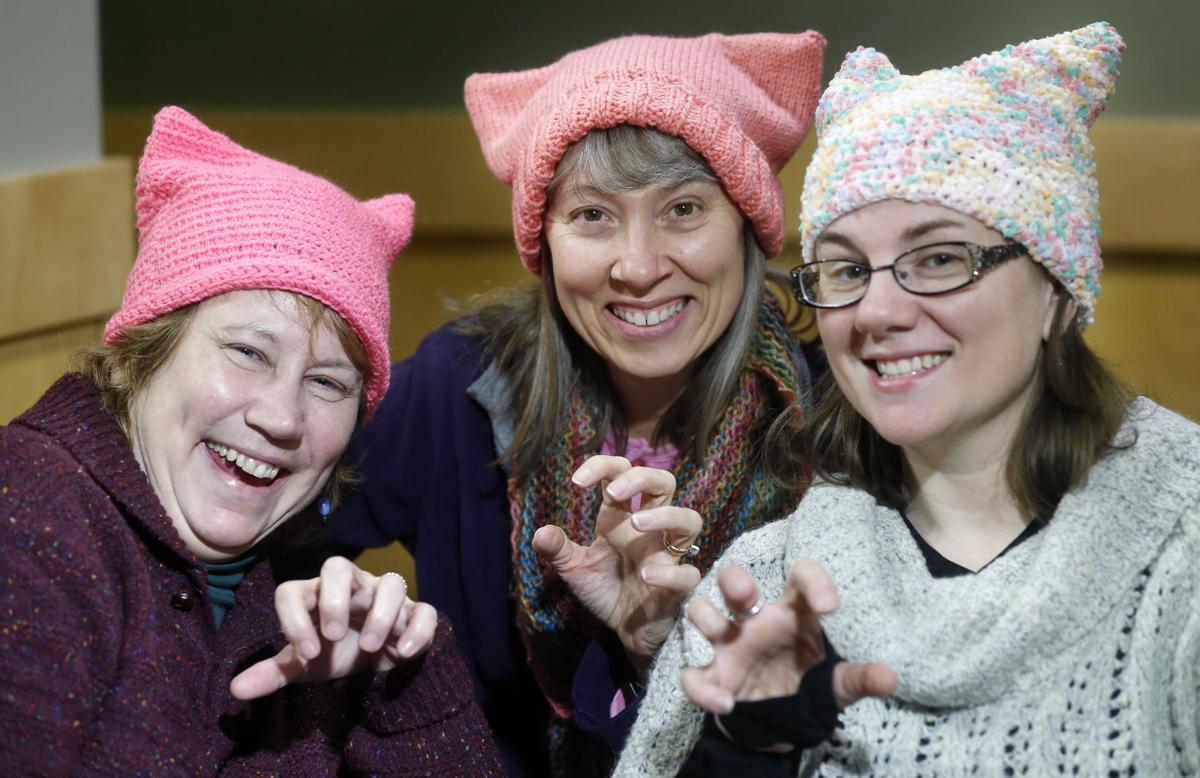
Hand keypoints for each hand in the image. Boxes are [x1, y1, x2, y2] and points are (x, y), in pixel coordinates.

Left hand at [229, 556, 436, 699]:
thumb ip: (275, 672)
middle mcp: (352, 588)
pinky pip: (423, 610)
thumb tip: (235, 689)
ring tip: (370, 647)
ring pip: (389, 582)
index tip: (306, 652)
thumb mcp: (307, 665)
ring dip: (380, 613)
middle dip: (336, 598)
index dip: (294, 619)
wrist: (378, 664)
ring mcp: (385, 597)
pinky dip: (417, 628)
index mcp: (317, 596)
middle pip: (338, 566)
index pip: (293, 591)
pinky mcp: (415, 614)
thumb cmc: (336, 654)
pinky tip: (404, 652)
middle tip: (334, 635)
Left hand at [532, 455, 702, 669]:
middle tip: (612, 493)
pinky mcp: (678, 587)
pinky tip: (647, 575)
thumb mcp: (575, 570)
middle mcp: (650, 530)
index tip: (577, 481)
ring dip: (665, 515)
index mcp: (622, 518)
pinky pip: (688, 574)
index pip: (622, 474)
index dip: (603, 466)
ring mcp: (667, 556)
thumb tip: (540, 533)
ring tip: (636, 523)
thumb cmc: (607, 591)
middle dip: (640, 477)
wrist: (627, 633)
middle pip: (664, 482)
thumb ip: (558, 551)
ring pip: (689, 519)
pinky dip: (670, 573)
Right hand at [681, 561, 895, 713]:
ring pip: (702, 612)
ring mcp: (730, 645)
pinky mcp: (714, 676)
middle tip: (747, 596)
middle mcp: (756, 622)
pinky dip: (703, 689)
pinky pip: (694, 676)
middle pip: (736, 581)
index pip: (800, 580)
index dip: (813, 581)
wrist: (779, 721)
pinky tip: (725, 704)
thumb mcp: (836, 684)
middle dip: (735, 580)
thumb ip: (857, 679)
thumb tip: (890, 678)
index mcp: (792, 615)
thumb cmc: (808, 685)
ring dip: (705, 616)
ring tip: (718, 632)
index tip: (829, 607)